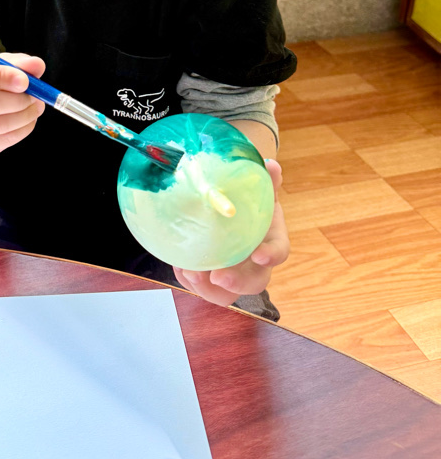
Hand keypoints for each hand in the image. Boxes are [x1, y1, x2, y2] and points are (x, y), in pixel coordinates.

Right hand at [0, 53, 45, 157]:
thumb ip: (19, 63)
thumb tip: (37, 65)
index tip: (25, 81)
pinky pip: (5, 139)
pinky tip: (29, 118)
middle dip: (19, 100)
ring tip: (35, 105)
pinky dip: (24, 128)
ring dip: (25, 115)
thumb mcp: (0, 65)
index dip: (3, 77)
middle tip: (35, 96)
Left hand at [173, 159, 288, 306]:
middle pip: (254, 283)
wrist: (234, 210)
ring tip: (191, 272)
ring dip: (208, 288)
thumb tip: (271, 164)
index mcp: (271, 241)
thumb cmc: (250, 201)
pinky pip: (202, 287)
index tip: (259, 255)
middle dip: (237, 283)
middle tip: (218, 277)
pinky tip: (180, 266)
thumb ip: (265, 179)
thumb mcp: (258, 189)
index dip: (272, 256)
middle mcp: (255, 264)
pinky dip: (190, 280)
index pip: (279, 252)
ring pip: (225, 294)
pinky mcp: (212, 279)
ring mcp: (234, 274)